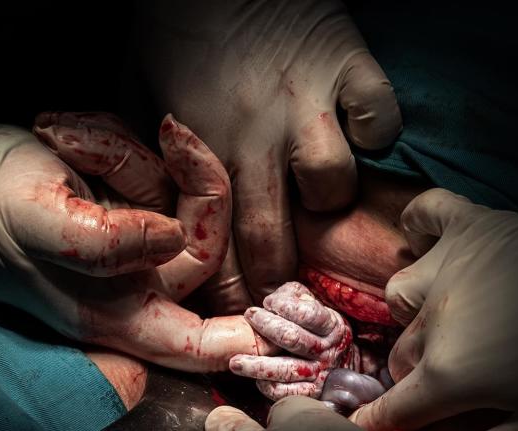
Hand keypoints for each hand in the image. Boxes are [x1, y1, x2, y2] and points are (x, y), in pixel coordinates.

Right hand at [0, 114, 271, 370]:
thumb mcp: (36, 224)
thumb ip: (101, 242)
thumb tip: (169, 237)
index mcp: (120, 314)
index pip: (202, 344)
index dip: (251, 340)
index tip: (290, 321)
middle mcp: (140, 284)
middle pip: (210, 247)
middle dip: (195, 183)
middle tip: (162, 136)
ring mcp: (141, 240)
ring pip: (182, 195)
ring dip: (128, 154)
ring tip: (69, 141)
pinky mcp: (137, 200)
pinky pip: (157, 165)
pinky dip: (114, 139)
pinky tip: (67, 136)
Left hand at [134, 0, 402, 305]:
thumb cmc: (172, 31)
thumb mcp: (137, 98)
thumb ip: (151, 162)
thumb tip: (160, 220)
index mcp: (202, 148)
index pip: (220, 248)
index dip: (233, 292)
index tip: (244, 312)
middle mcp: (257, 134)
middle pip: (276, 237)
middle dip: (280, 277)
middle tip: (286, 288)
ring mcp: (308, 101)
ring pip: (333, 186)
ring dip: (327, 198)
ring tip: (317, 193)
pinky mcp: (350, 65)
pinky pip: (379, 120)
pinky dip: (372, 131)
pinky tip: (354, 130)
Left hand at [229, 282, 357, 399]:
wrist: (343, 362)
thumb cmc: (319, 328)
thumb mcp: (316, 306)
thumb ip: (296, 296)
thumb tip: (272, 300)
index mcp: (331, 326)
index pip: (308, 314)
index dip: (285, 305)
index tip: (269, 302)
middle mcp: (326, 350)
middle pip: (292, 338)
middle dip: (267, 326)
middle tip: (249, 317)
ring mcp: (320, 373)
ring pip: (286, 369)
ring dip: (257, 365)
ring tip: (235, 361)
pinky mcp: (312, 392)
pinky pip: (286, 392)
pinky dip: (268, 387)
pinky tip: (256, 379)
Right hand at [349, 188, 517, 430]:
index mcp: (448, 373)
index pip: (395, 407)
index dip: (377, 422)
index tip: (362, 429)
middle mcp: (432, 319)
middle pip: (401, 356)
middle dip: (413, 376)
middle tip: (448, 381)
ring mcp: (448, 266)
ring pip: (401, 293)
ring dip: (413, 313)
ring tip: (443, 318)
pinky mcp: (472, 225)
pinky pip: (427, 212)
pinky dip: (420, 224)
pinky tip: (424, 239)